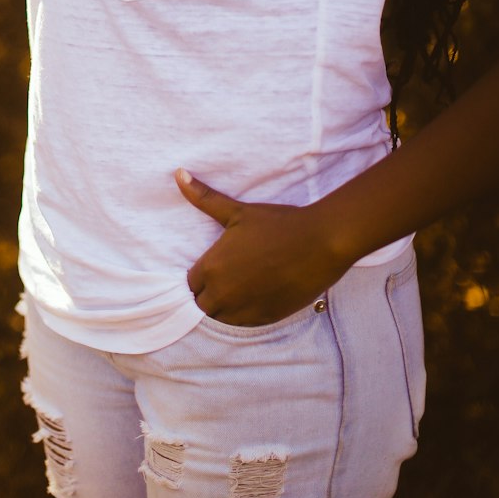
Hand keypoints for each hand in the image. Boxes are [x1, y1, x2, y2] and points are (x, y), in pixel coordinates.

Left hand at [175, 168, 347, 326]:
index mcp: (212, 267)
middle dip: (208, 293)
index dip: (199, 275)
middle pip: (201, 303)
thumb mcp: (237, 211)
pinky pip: (242, 324)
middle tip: (226, 277)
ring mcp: (244, 310)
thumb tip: (179, 173)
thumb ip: (204, 198)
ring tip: (239, 287)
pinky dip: (242, 314)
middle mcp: (222, 294)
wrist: (320, 243)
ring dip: (223, 306)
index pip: (189, 283)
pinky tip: (253, 296)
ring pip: (219, 317)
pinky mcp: (264, 319)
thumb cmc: (277, 224)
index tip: (212, 267)